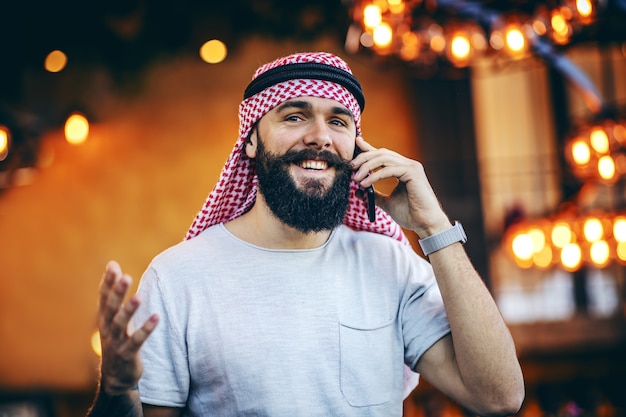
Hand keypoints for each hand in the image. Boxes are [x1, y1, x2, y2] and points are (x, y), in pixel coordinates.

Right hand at [97, 261, 158, 394]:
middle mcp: (107, 329)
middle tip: (126, 277)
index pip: (103, 297)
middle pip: (111, 308)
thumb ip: (113, 292)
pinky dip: (146, 329)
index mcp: (104, 318)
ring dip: (129, 310)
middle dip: (117, 293)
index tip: (113, 266)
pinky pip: (137, 341)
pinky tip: (156, 317)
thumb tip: (112, 263)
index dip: (107, 282)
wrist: (116, 376)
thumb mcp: (113, 316)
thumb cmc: (117, 339)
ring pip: (121, 324)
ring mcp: (116, 342)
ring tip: (138, 296)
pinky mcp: (127, 354)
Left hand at [351, 137, 450, 236]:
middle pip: (381, 153)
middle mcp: (408, 164)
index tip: (356, 143)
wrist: (425, 224)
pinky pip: (389, 169)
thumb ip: (374, 195)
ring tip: (356, 177)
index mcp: (403, 168)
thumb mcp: (387, 203)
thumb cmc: (410, 214)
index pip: (383, 155)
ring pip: (384, 158)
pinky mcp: (413, 172)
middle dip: (364, 157)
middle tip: (350, 166)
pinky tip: (365, 183)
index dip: (369, 148)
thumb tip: (357, 190)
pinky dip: (375, 176)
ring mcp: (412, 167)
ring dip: (367, 166)